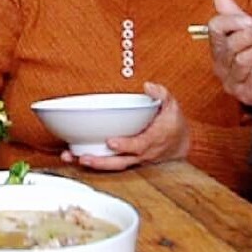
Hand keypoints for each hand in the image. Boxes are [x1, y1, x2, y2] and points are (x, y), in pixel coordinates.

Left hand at [64, 82, 190, 170]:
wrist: (179, 145)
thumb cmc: (173, 124)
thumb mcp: (172, 106)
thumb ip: (161, 94)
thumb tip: (148, 86)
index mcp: (153, 140)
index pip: (139, 145)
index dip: (126, 145)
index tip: (111, 142)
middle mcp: (142, 154)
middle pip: (121, 162)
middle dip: (101, 161)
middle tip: (83, 157)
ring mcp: (133, 160)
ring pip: (113, 165)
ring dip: (93, 164)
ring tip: (72, 158)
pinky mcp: (126, 161)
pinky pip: (110, 165)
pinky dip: (94, 163)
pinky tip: (75, 157)